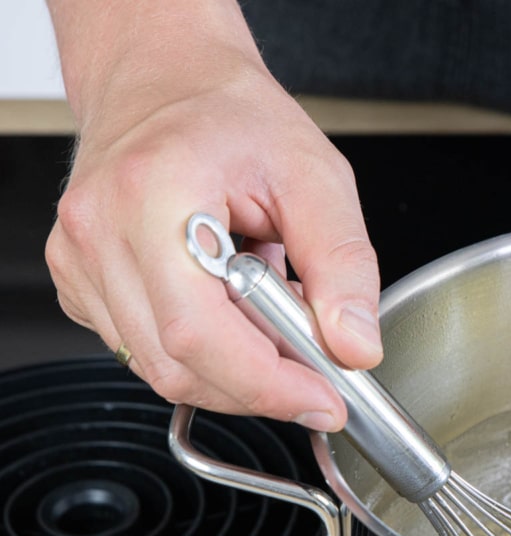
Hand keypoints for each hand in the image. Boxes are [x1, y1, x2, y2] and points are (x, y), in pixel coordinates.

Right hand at [44, 2, 380, 431]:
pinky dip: (202, 349)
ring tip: (269, 308)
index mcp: (155, 195)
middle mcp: (100, 232)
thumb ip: (343, 266)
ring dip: (233, 366)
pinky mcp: (79, 283)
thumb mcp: (317, 177)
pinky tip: (228, 304)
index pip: (200, 333)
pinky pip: (144, 351)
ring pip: (160, 369)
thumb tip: (355, 347)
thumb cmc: (234, 118)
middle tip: (315, 366)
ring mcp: (79, 261)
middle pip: (178, 366)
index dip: (267, 386)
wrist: (168, 82)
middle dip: (260, 386)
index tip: (324, 402)